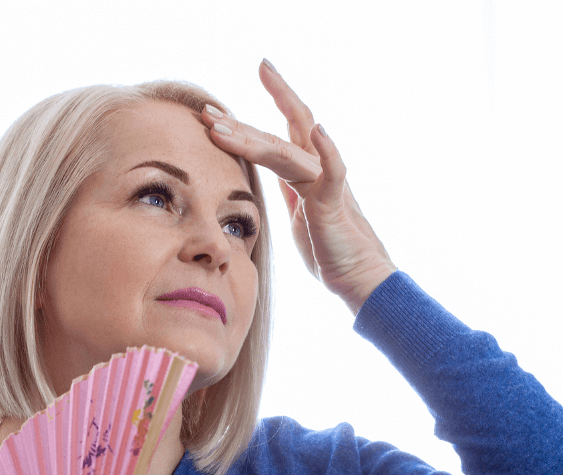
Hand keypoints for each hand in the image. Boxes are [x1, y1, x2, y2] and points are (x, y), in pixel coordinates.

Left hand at [201, 59, 396, 313]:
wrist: (356, 276)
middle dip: (240, 123)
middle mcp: (314, 170)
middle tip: (206, 109)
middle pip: (276, 134)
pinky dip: (328, 151)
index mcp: (302, 174)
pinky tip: (319, 130)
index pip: (274, 138)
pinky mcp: (335, 202)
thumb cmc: (329, 251)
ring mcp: (325, 183)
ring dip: (252, 138)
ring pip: (287, 151)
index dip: (245, 123)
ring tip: (222, 128)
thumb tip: (274, 178)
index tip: (214, 112)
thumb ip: (289, 192)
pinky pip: (334, 172)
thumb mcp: (298, 216)